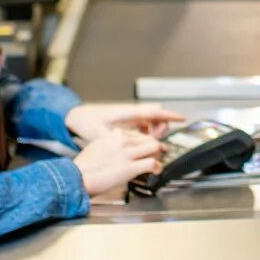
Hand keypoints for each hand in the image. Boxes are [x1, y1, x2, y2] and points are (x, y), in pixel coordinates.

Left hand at [65, 102, 184, 141]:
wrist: (77, 116)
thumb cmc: (87, 122)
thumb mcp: (102, 135)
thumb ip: (121, 141)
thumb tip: (136, 147)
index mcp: (127, 112)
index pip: (154, 112)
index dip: (170, 115)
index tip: (182, 119)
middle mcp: (131, 111)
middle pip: (156, 115)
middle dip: (161, 127)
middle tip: (156, 141)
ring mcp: (129, 115)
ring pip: (151, 120)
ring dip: (153, 130)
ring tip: (146, 143)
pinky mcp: (126, 119)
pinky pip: (143, 123)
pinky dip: (145, 131)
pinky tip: (138, 140)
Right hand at [73, 128, 163, 195]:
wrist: (76, 177)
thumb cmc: (84, 166)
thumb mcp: (96, 145)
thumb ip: (109, 142)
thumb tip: (116, 141)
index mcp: (114, 135)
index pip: (138, 134)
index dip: (145, 142)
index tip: (147, 148)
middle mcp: (122, 141)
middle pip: (149, 139)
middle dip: (155, 148)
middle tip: (156, 155)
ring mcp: (127, 154)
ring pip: (155, 147)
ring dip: (158, 156)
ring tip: (157, 162)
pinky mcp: (130, 168)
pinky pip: (153, 163)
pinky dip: (158, 167)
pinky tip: (157, 171)